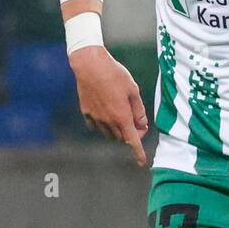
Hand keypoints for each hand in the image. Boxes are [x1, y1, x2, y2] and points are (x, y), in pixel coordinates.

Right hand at [69, 47, 148, 166]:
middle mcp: (108, 121)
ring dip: (118, 130)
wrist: (90, 65)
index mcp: (122, 116)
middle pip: (122, 137)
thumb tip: (142, 125)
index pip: (133, 141)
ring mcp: (96, 118)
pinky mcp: (86, 113)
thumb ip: (139, 111)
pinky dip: (104, 125)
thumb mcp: (133, 90)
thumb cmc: (115, 74)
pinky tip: (106, 113)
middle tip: (136, 120)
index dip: (138, 153)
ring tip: (120, 112)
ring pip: (109, 134)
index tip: (141, 162)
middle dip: (131, 133)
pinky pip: (96, 127)